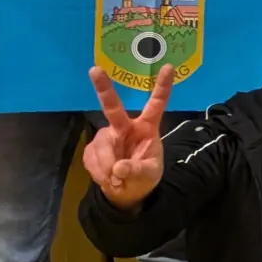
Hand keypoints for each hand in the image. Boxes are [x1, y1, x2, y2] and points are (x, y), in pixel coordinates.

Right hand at [83, 65, 171, 210]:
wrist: (125, 193)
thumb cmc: (144, 178)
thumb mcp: (148, 174)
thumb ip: (137, 170)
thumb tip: (118, 168)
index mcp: (146, 127)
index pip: (156, 104)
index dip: (162, 86)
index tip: (169, 67)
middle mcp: (124, 126)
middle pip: (112, 106)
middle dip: (103, 88)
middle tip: (95, 69)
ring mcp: (107, 135)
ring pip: (102, 145)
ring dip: (107, 165)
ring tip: (116, 179)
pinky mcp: (92, 147)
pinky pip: (91, 158)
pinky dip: (99, 172)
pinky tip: (107, 177)